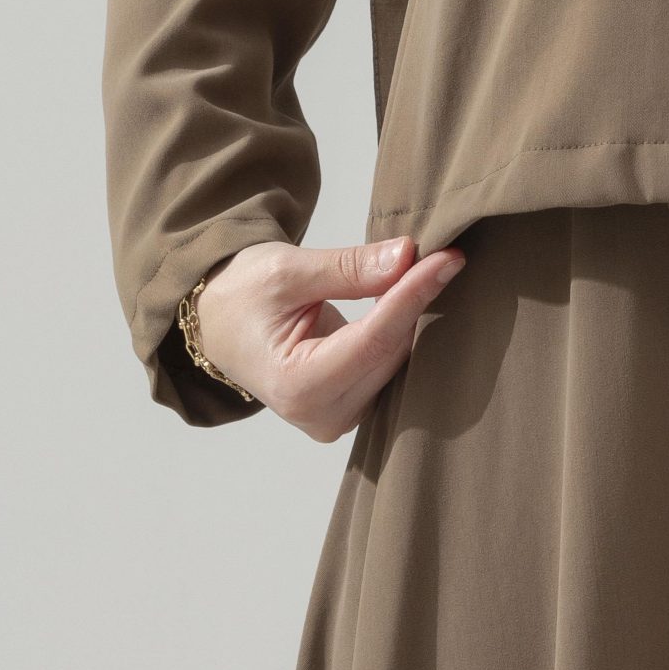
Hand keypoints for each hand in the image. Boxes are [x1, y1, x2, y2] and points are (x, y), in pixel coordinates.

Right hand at [193, 235, 466, 440]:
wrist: (220, 323)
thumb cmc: (242, 297)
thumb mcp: (287, 271)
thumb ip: (349, 268)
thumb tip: (408, 255)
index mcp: (297, 385)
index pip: (376, 338)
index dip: (415, 295)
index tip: (449, 259)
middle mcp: (322, 414)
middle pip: (392, 351)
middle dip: (417, 301)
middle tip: (443, 253)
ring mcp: (339, 417)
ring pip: (398, 360)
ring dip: (415, 317)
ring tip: (432, 271)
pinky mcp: (353, 407)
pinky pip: (392, 366)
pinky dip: (403, 331)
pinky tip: (416, 299)